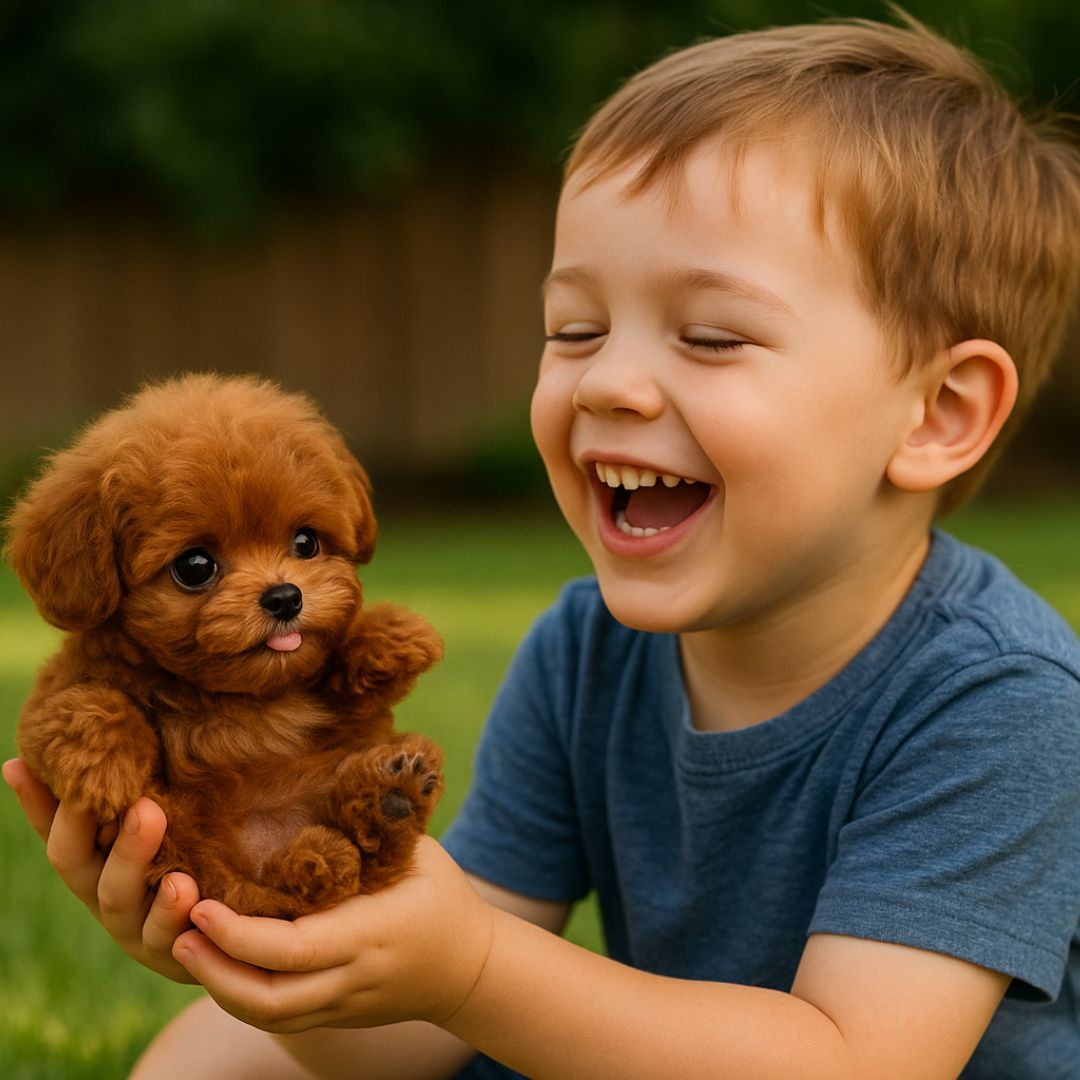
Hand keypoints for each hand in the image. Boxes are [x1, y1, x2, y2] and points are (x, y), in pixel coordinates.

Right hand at [3, 757, 199, 982]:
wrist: (224, 939)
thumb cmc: (188, 867)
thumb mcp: (167, 829)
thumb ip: (138, 795)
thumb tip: (113, 737)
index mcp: (93, 860)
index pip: (55, 825)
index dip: (35, 799)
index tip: (18, 764)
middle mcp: (102, 891)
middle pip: (75, 860)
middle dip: (83, 823)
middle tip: (132, 797)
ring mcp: (132, 925)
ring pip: (118, 898)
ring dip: (134, 864)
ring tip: (155, 831)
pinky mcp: (169, 951)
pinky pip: (168, 938)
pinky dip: (175, 918)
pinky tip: (193, 895)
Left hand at [172, 836, 494, 1034]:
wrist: (472, 968)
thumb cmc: (443, 894)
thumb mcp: (418, 853)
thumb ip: (371, 833)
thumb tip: (323, 785)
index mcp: (372, 934)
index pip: (295, 949)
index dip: (239, 935)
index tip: (201, 903)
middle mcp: (353, 978)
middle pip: (270, 998)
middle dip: (214, 971)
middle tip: (177, 932)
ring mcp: (343, 1005)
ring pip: (268, 1016)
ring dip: (219, 987)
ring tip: (184, 946)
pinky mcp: (334, 1016)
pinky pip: (279, 1017)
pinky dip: (241, 996)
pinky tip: (216, 965)